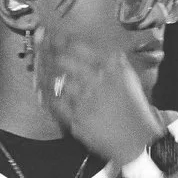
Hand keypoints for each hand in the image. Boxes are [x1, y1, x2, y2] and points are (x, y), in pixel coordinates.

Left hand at [34, 24, 163, 164]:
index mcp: (112, 67)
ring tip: (37, 68)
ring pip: (55, 81)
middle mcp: (97, 80)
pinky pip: (54, 103)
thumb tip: (98, 48)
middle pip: (63, 60)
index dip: (61, 40)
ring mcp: (85, 100)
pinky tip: (40, 91)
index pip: (79, 47)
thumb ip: (114, 62)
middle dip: (47, 52)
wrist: (139, 141)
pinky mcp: (76, 119)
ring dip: (43, 72)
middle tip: (38, 47)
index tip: (50, 36)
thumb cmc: (136, 109)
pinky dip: (45, 95)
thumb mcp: (130, 79)